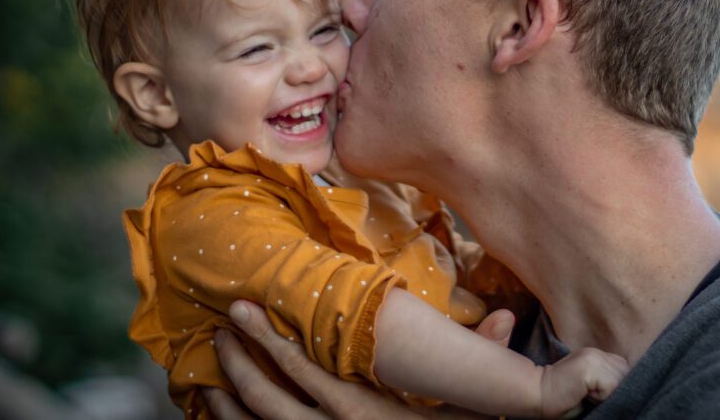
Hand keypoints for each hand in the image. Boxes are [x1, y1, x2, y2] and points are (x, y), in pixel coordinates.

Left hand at [206, 301, 515, 419]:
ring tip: (212, 369)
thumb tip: (508, 316)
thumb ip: (482, 365)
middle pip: (269, 397)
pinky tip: (221, 414)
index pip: (305, 370)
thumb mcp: (470, 416)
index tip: (244, 309)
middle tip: (222, 328)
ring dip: (228, 397)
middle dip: (239, 361)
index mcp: (364, 414)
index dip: (269, 339)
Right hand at [539, 347, 629, 417]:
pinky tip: (585, 395)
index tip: (600, 395)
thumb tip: (628, 388)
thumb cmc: (563, 400)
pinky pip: (611, 386)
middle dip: (617, 389)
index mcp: (597, 355)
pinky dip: (602, 397)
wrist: (538, 395)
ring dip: (609, 393)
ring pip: (622, 381)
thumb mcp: (590, 388)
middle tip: (592, 396)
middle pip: (627, 374)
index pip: (626, 370)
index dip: (619, 385)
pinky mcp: (589, 366)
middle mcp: (597, 352)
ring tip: (588, 396)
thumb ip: (606, 381)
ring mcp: (593, 356)